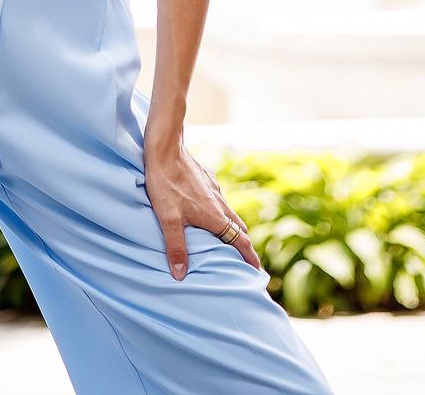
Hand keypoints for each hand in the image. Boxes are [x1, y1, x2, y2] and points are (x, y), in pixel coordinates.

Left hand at [142, 140, 261, 280]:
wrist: (166, 148)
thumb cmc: (166, 184)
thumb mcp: (168, 219)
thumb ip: (176, 247)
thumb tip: (181, 275)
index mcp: (215, 216)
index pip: (239, 241)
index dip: (249, 258)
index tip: (258, 272)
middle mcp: (219, 203)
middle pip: (239, 227)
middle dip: (244, 244)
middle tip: (244, 259)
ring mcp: (214, 189)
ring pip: (229, 212)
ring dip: (232, 227)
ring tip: (226, 239)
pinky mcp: (206, 178)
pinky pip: (219, 199)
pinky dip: (220, 211)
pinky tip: (207, 211)